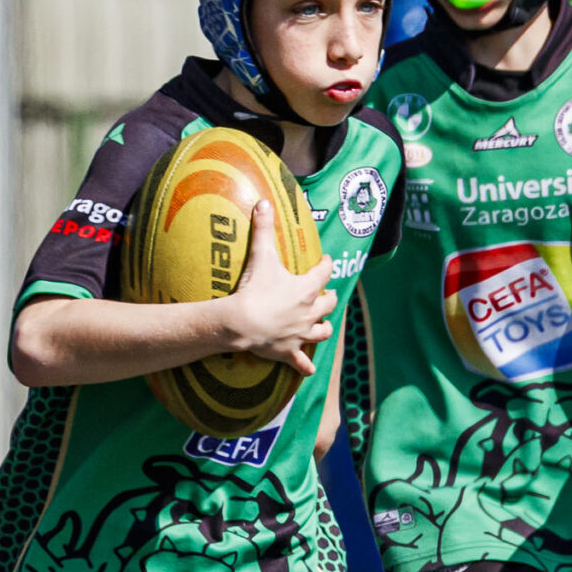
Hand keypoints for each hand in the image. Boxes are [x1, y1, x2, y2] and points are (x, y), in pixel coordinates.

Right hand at [220, 199, 335, 374]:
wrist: (242, 322)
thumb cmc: (254, 289)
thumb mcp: (261, 255)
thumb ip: (263, 228)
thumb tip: (263, 202)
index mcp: (307, 289)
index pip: (324, 273)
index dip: (326, 265)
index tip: (326, 261)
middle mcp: (309, 312)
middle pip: (328, 305)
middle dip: (329, 299)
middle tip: (326, 296)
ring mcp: (301, 334)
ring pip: (322, 332)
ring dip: (324, 328)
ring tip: (322, 326)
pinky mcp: (289, 351)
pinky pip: (302, 362)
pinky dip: (305, 365)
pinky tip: (308, 369)